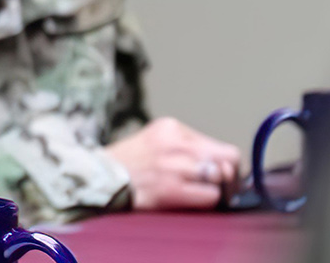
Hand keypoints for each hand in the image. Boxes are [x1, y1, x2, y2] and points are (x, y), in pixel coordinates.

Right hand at [105, 116, 242, 209]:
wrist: (98, 178)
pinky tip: (196, 201)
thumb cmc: (128, 163)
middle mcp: (175, 144)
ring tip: (211, 195)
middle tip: (226, 187)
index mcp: (171, 127)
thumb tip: (219, 164)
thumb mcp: (154, 140)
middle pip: (228, 157)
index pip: (217, 143)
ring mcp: (174, 166)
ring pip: (222, 176)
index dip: (223, 162)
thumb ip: (184, 146)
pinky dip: (210, 201)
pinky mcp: (171, 189)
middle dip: (231, 175)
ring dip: (221, 189)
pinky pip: (211, 196)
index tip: (220, 174)